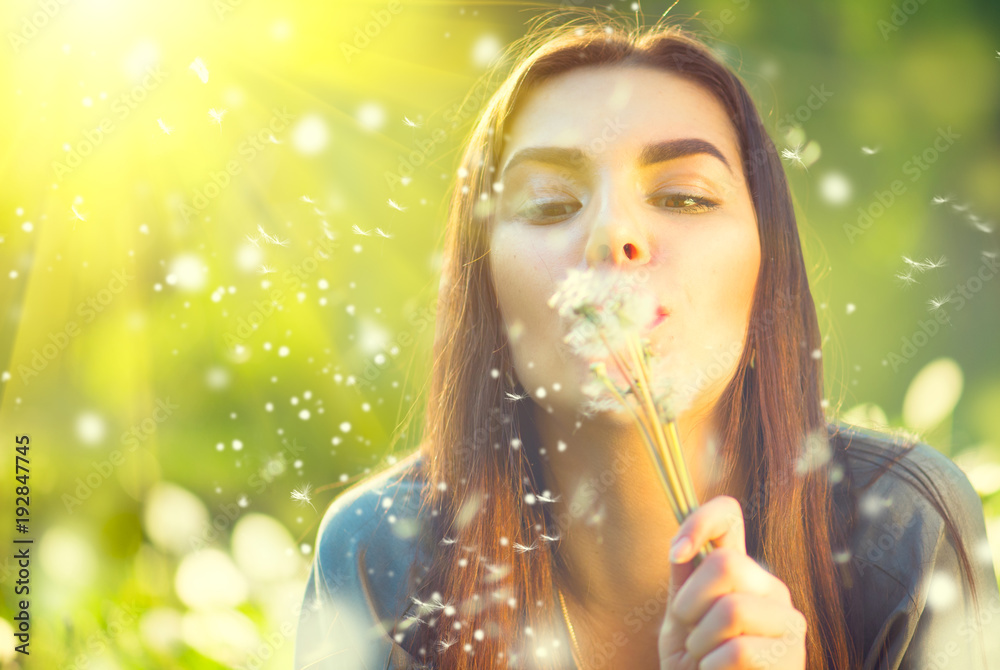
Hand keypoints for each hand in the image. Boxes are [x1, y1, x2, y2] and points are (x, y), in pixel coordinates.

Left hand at [658, 495, 806, 669]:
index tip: (675, 554)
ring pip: (732, 610)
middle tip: (689, 633)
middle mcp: (769, 589)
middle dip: (690, 603)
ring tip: (704, 659)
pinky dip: (712, 667)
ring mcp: (787, 623)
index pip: (729, 516)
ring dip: (701, 641)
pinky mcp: (792, 658)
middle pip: (725, 565)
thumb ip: (684, 585)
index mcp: (741, 572)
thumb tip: (680, 548)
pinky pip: (739, 651)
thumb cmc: (696, 667)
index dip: (699, 521)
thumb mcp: (680, 623)